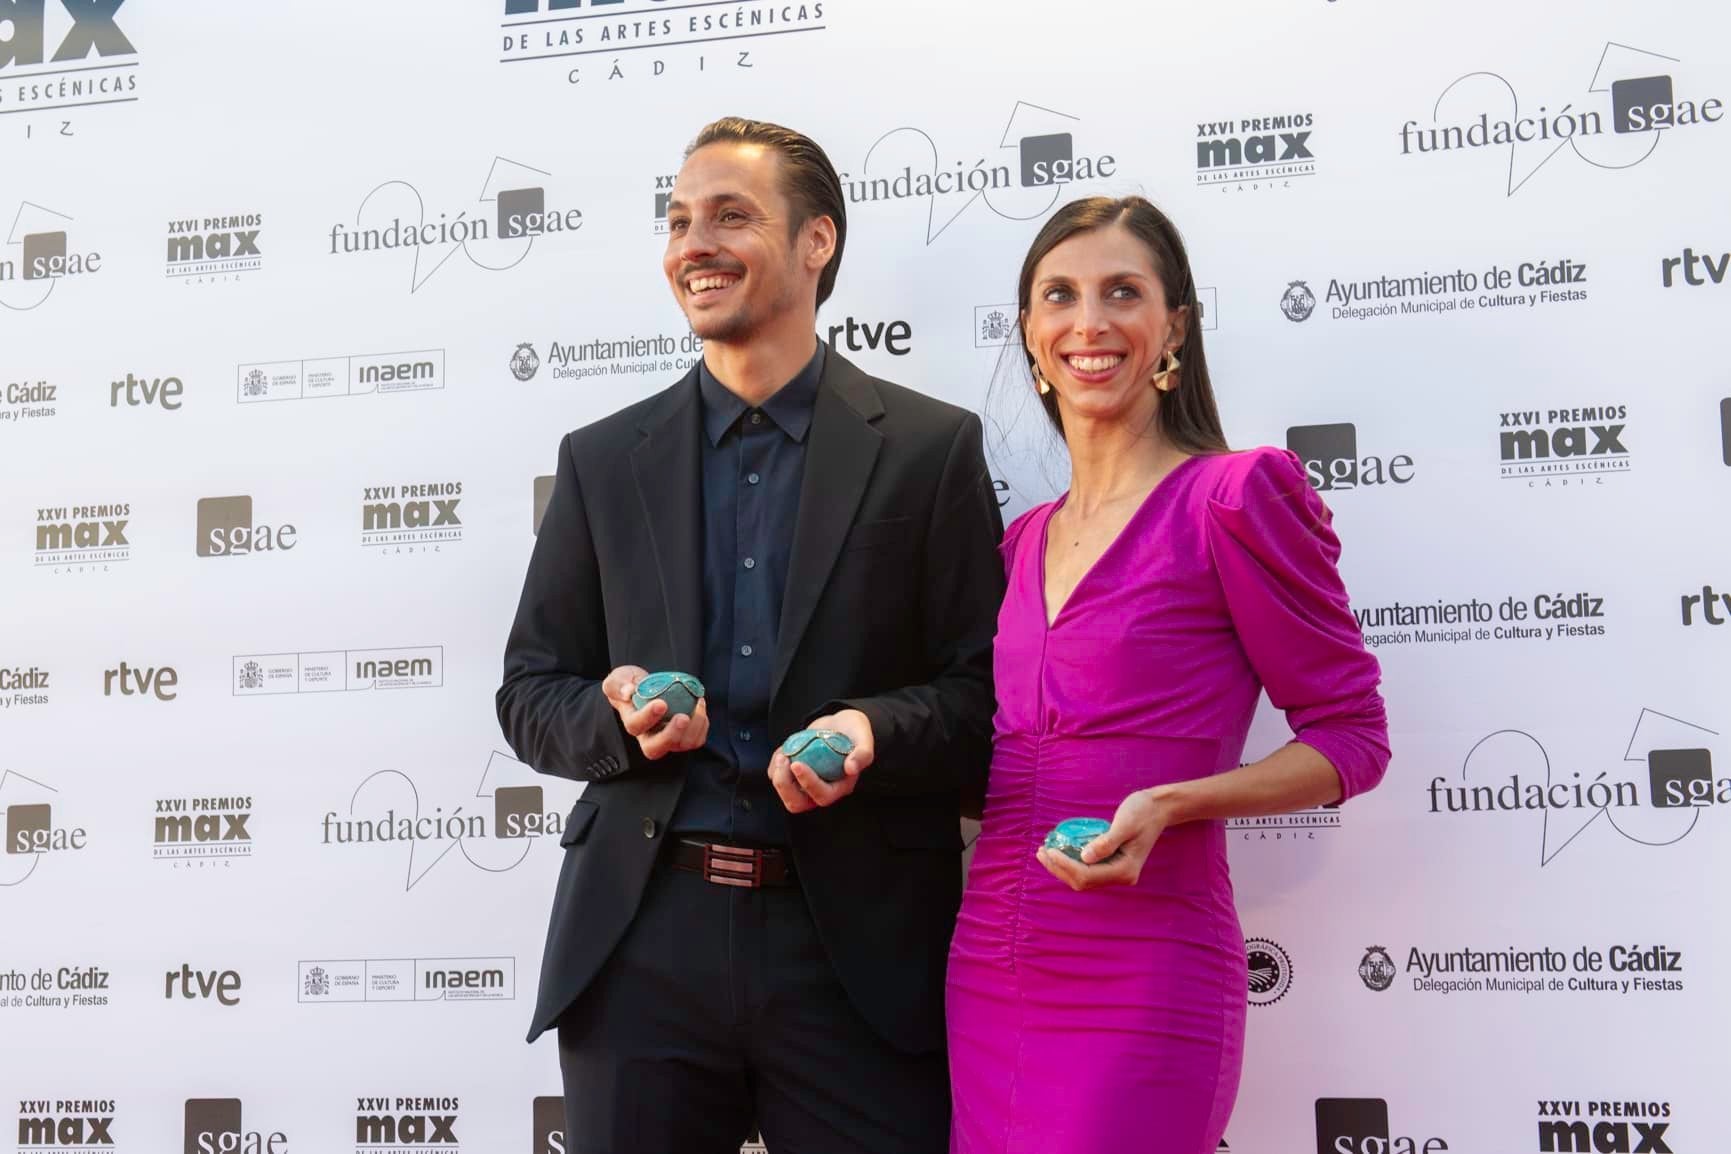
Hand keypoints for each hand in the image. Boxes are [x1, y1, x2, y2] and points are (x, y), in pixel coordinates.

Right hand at [601, 664, 708, 760]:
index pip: (635, 726)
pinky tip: (699, 705)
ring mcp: (666, 739)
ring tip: (697, 704)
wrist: (648, 687)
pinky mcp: (682, 738)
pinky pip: (695, 740)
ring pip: (680, 746)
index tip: (661, 703)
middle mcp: (648, 736)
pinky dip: (702, 725)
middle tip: (683, 717)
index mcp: (632, 721)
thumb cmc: (632, 684)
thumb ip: (618, 684)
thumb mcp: (620, 678)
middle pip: (655, 749)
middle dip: (671, 735)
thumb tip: (628, 692)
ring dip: (693, 728)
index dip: (648, 717)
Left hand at [769, 708, 875, 813]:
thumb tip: (851, 768)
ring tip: (783, 754)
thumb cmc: (853, 731)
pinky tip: (784, 750)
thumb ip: (863, 753)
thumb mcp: (863, 736)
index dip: (808, 783)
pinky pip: (777, 777)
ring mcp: (805, 784)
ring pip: (785, 794)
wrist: (839, 724)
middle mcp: (821, 790)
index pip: (822, 796)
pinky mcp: (794, 775)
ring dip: (777, 776)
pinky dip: (774, 765)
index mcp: (840, 786)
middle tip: (785, 760)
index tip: (797, 764)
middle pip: (797, 804)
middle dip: (785, 786)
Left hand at [1036, 788, 1170, 891]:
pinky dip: (1071, 864)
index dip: (1064, 865)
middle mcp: (1121, 877)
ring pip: (1083, 878)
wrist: (1158, 809)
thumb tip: (1084, 858)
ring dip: (1062, 868)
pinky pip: (1088, 870)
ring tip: (1045, 853)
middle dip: (1059, 869)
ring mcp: (1117, 873)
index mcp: (1125, 871)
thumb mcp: (1124, 824)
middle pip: (1082, 881)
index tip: (1048, 850)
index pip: (1086, 875)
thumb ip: (1106, 842)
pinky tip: (1060, 852)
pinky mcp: (1113, 866)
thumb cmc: (1142, 812)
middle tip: (1040, 852)